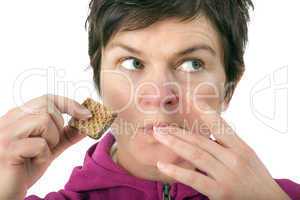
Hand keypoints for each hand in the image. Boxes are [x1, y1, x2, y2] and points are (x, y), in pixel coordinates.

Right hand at [0, 94, 91, 199]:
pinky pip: (39, 144)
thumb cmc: (23, 169)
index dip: (69, 104)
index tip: (86, 114)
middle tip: (51, 143)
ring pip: (43, 120)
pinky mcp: (7, 149)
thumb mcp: (49, 149)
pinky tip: (31, 163)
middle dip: (59, 125)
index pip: (46, 99)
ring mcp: (5, 134)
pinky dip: (43, 155)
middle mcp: (8, 120)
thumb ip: (66, 135)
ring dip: (51, 140)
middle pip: (47, 106)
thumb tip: (87, 122)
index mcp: (17, 117)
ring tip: (38, 154)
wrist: (4, 194)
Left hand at [154, 100, 289, 199]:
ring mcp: (227, 175)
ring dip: (175, 143)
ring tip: (159, 135)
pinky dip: (177, 171)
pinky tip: (162, 165)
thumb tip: (208, 132)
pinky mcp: (220, 191)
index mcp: (241, 148)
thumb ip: (229, 145)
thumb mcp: (247, 157)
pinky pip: (194, 178)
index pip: (220, 126)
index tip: (190, 100)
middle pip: (201, 140)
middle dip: (179, 132)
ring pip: (196, 154)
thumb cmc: (257, 179)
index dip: (205, 112)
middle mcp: (234, 158)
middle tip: (161, 126)